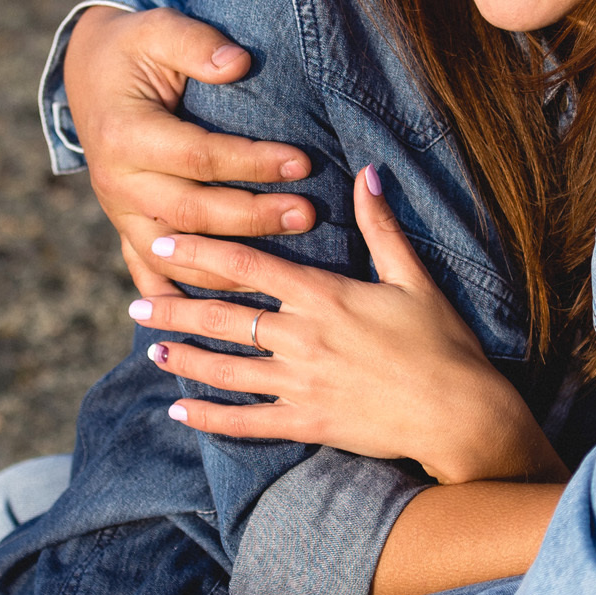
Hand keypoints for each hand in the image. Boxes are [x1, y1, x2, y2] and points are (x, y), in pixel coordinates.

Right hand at [66, 6, 316, 296]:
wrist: (89, 76)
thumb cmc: (135, 50)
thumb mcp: (158, 29)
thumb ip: (195, 43)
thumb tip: (238, 64)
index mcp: (125, 135)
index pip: (199, 157)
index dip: (252, 162)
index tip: (303, 162)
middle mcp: (117, 184)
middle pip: (193, 212)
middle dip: (254, 217)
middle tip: (308, 214)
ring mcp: (120, 214)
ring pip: (175, 256)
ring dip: (230, 267)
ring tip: (285, 266)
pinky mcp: (126, 230)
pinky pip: (151, 274)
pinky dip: (181, 300)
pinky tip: (217, 318)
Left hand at [130, 164, 563, 484]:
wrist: (461, 412)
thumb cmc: (443, 343)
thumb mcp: (415, 277)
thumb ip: (382, 226)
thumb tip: (367, 172)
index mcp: (323, 295)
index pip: (247, 265)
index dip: (199, 251)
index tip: (162, 242)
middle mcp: (302, 337)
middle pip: (224, 317)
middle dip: (174, 307)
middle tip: (134, 301)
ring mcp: (301, 383)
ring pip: (226, 369)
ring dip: (184, 358)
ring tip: (151, 348)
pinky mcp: (308, 422)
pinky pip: (247, 422)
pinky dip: (210, 418)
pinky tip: (181, 412)